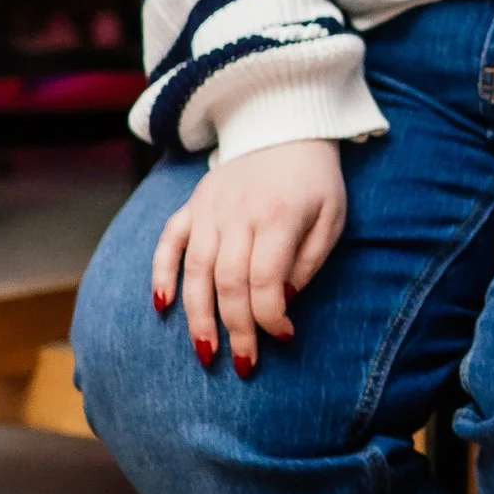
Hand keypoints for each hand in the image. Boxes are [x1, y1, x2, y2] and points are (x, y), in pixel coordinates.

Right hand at [152, 139, 345, 375]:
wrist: (284, 128)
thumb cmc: (315, 182)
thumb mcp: (331, 217)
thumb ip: (309, 261)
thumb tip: (282, 302)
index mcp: (278, 217)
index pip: (265, 280)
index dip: (271, 316)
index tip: (283, 338)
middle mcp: (237, 214)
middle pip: (228, 282)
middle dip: (235, 329)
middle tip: (244, 366)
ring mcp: (209, 210)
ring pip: (196, 270)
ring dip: (197, 316)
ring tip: (205, 352)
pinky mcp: (192, 206)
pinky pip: (168, 241)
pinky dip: (161, 273)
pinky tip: (162, 305)